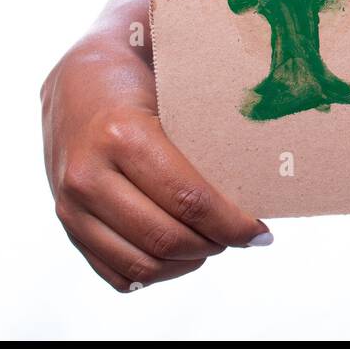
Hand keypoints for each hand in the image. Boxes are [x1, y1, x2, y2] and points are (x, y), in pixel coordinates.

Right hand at [42, 36, 270, 291]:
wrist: (76, 79)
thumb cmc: (141, 74)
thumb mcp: (177, 81)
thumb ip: (218, 109)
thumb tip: (284, 129)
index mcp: (122, 134)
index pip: (189, 199)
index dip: (233, 223)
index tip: (261, 230)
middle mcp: (88, 174)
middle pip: (167, 237)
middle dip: (216, 244)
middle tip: (246, 237)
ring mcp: (70, 204)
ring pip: (141, 265)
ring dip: (188, 263)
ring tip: (216, 244)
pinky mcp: (65, 223)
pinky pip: (114, 273)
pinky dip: (155, 274)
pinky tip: (182, 257)